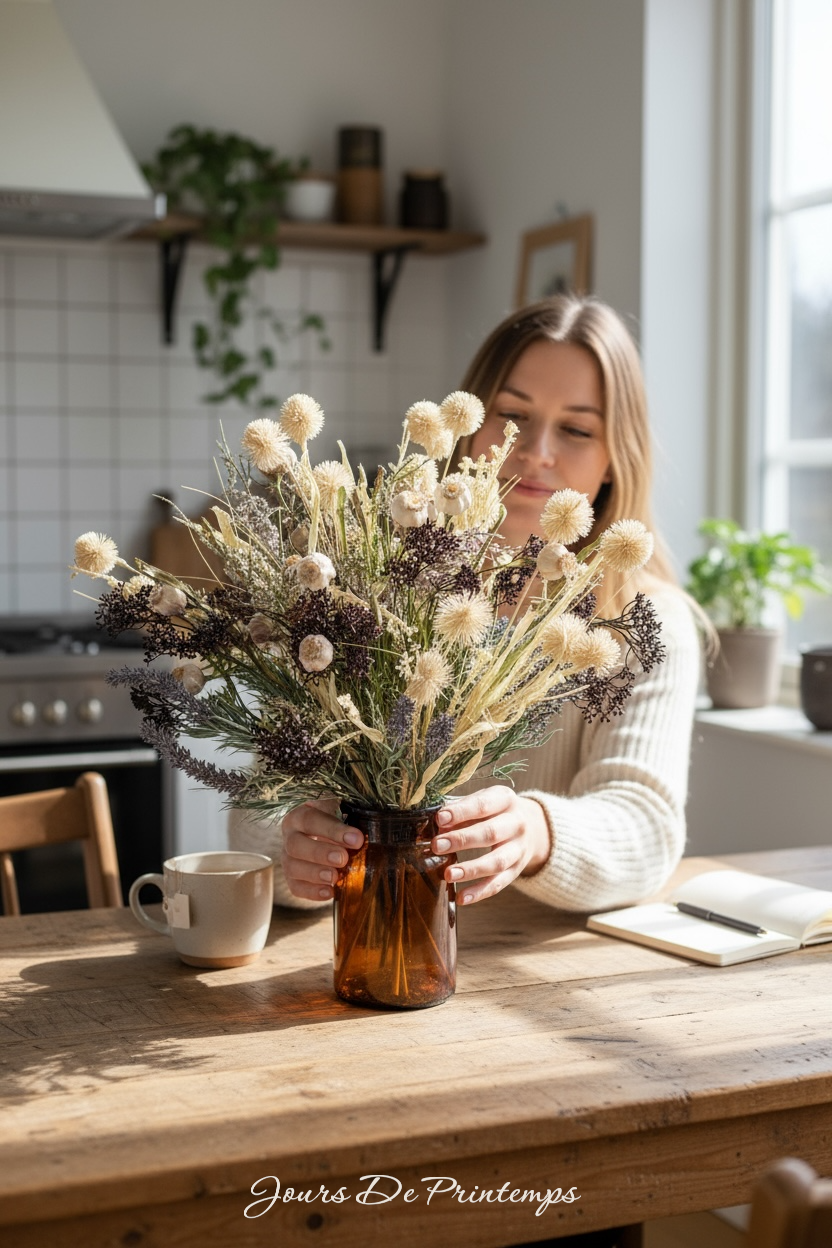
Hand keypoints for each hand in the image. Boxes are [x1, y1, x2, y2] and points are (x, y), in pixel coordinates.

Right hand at [281, 799, 363, 902]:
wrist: (325, 836)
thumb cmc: (336, 822)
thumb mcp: (340, 814)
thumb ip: (348, 821)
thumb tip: (360, 837)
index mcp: (300, 815)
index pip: (312, 820)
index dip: (333, 830)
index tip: (356, 839)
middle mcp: (290, 835)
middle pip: (295, 845)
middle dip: (320, 853)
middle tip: (343, 859)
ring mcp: (287, 858)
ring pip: (292, 867)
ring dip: (314, 874)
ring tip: (334, 877)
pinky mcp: (292, 878)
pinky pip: (296, 887)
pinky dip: (312, 892)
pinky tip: (329, 892)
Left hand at [432, 787, 550, 905]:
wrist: (531, 826)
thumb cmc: (495, 811)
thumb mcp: (482, 801)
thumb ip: (461, 811)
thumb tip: (438, 826)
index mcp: (505, 800)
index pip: (483, 805)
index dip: (461, 812)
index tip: (439, 818)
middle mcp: (517, 824)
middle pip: (490, 833)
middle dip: (462, 840)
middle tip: (437, 845)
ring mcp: (519, 849)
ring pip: (496, 862)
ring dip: (471, 870)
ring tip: (448, 874)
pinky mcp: (516, 870)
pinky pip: (498, 884)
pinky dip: (479, 892)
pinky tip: (461, 898)